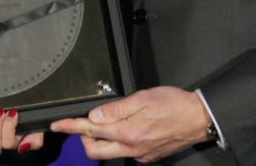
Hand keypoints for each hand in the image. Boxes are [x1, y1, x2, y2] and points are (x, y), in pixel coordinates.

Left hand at [50, 86, 209, 162]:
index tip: (57, 125)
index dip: (71, 127)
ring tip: (107, 123)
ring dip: (101, 140)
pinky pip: (125, 152)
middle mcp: (131, 148)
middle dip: (83, 138)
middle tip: (84, 122)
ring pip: (109, 153)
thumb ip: (116, 109)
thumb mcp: (143, 98)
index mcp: (128, 132)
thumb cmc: (174, 104)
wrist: (199, 119)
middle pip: (95, 150)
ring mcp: (140, 155)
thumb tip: (94, 116)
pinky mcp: (148, 157)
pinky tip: (127, 128)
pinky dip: (119, 142)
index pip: (91, 131)